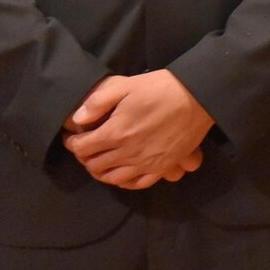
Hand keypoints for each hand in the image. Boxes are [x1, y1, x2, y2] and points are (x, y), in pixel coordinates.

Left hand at [62, 70, 212, 189]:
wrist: (198, 97)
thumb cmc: (161, 88)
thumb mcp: (126, 86)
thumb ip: (98, 102)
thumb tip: (77, 119)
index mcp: (115, 133)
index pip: (83, 147)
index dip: (72, 143)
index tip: (71, 137)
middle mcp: (127, 153)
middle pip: (95, 165)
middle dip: (84, 158)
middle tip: (85, 149)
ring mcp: (146, 163)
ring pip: (113, 178)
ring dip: (101, 172)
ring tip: (100, 162)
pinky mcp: (162, 167)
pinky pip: (138, 183)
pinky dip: (125, 182)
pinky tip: (123, 174)